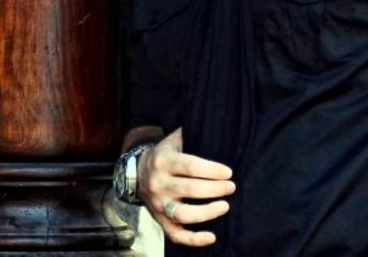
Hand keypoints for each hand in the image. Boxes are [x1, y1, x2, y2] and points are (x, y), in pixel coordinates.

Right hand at [138, 127, 235, 246]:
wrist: (135, 172)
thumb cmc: (165, 154)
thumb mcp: (174, 140)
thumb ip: (193, 135)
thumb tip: (222, 129)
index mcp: (163, 161)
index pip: (191, 166)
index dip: (212, 170)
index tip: (229, 172)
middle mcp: (158, 183)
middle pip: (190, 189)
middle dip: (215, 189)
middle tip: (232, 187)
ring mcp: (158, 204)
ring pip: (183, 214)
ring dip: (207, 213)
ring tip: (225, 206)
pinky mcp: (160, 220)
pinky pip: (176, 234)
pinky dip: (194, 239)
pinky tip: (211, 237)